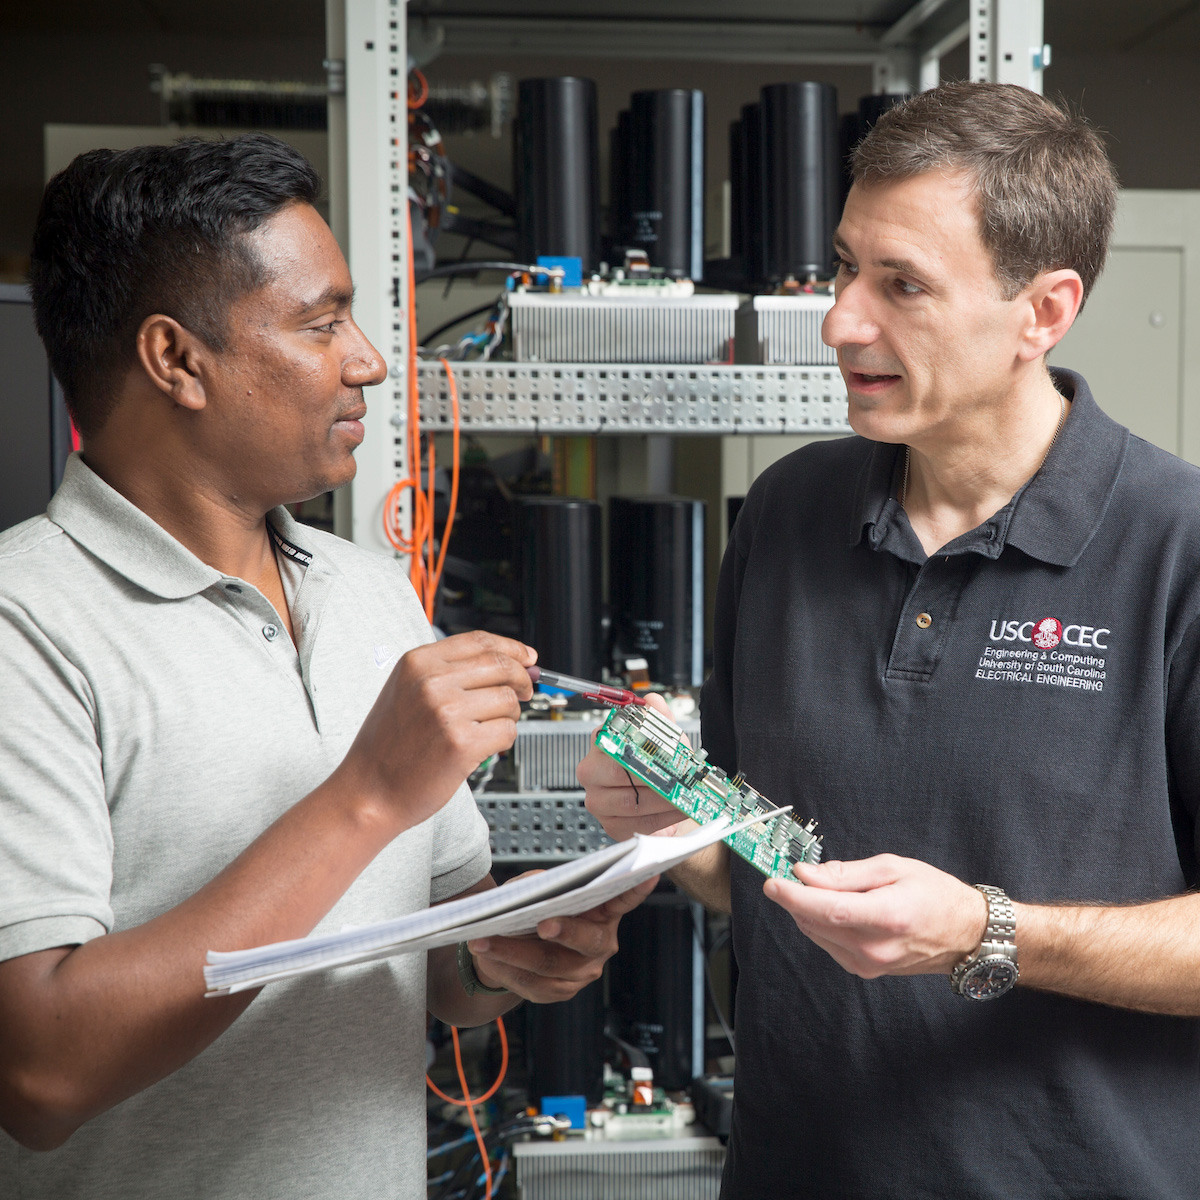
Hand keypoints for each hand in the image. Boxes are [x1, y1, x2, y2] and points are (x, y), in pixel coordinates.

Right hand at [342, 630, 535, 829]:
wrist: (369, 790)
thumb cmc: (389, 746)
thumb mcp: (407, 691)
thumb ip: (452, 673)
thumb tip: (513, 663)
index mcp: (418, 663)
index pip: (481, 641)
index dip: (512, 648)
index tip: (528, 656)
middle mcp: (432, 682)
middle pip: (502, 667)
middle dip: (522, 680)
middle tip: (524, 692)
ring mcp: (447, 712)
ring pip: (509, 700)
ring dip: (509, 716)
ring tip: (486, 729)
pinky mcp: (462, 743)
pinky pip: (507, 731)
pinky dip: (503, 740)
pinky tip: (483, 747)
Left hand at [466, 876, 658, 1002]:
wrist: (513, 946)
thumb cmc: (533, 906)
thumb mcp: (536, 886)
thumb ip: (540, 884)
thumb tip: (535, 890)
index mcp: (604, 911)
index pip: (624, 898)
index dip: (637, 889)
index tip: (647, 875)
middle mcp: (601, 943)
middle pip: (587, 941)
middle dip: (564, 931)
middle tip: (542, 923)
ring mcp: (582, 972)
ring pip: (549, 965)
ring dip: (513, 952)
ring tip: (484, 939)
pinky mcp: (559, 991)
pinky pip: (531, 984)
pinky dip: (506, 969)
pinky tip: (486, 956)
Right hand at [578, 693, 688, 840]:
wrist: (660, 804)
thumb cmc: (657, 769)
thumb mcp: (663, 740)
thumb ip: (659, 720)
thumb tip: (653, 702)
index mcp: (601, 743)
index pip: (613, 740)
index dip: (641, 744)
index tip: (665, 747)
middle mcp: (592, 771)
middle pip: (618, 772)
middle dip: (654, 775)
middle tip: (679, 775)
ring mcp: (598, 800)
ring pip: (630, 801)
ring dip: (663, 799)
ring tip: (684, 794)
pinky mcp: (610, 824)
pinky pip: (638, 822)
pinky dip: (663, 817)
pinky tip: (678, 809)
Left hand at [764, 854, 987, 978]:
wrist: (964, 935)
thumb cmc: (935, 895)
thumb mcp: (893, 868)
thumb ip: (846, 873)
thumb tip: (806, 874)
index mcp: (887, 917)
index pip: (828, 909)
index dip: (794, 896)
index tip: (772, 882)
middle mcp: (875, 947)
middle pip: (816, 922)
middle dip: (795, 897)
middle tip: (790, 873)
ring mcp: (869, 964)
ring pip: (816, 933)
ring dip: (805, 909)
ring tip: (816, 886)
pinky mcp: (864, 970)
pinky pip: (827, 943)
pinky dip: (820, 923)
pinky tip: (830, 907)